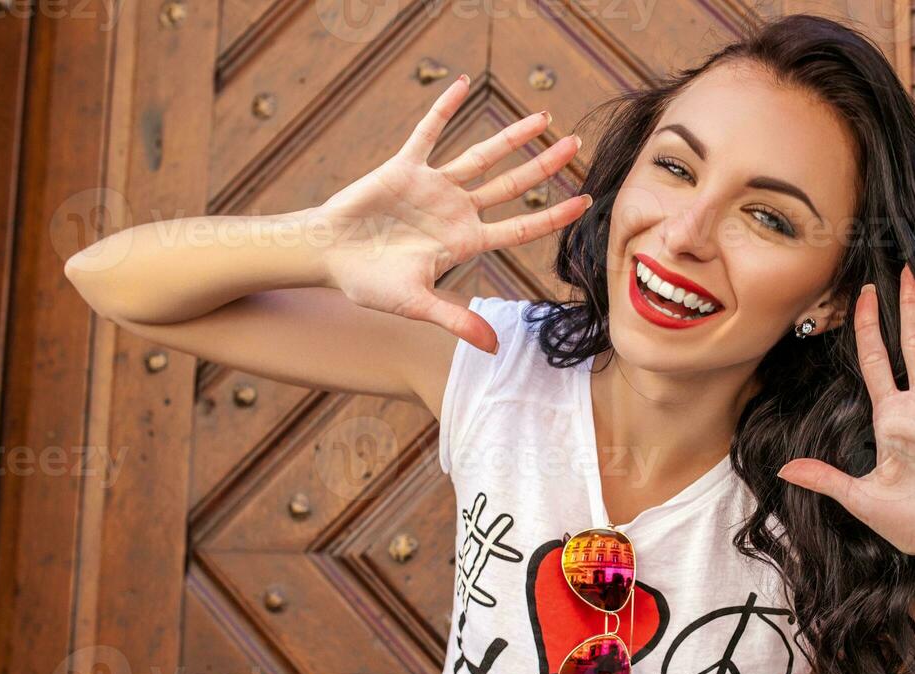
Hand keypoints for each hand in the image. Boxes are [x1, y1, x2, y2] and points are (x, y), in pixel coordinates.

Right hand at [311, 75, 589, 352]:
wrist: (328, 257)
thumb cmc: (369, 284)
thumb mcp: (416, 305)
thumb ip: (455, 321)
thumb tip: (493, 348)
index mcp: (465, 242)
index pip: (520, 227)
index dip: (554, 215)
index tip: (586, 201)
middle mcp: (457, 211)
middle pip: (512, 185)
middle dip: (544, 165)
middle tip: (577, 144)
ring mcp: (433, 186)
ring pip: (481, 155)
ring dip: (512, 136)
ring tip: (543, 117)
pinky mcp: (405, 167)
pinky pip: (429, 131)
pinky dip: (445, 108)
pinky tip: (464, 83)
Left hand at [776, 265, 914, 567]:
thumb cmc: (913, 525)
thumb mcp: (862, 500)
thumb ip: (826, 480)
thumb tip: (782, 469)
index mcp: (892, 418)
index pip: (876, 362)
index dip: (867, 328)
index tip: (862, 294)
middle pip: (914, 346)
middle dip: (910, 309)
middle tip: (907, 271)